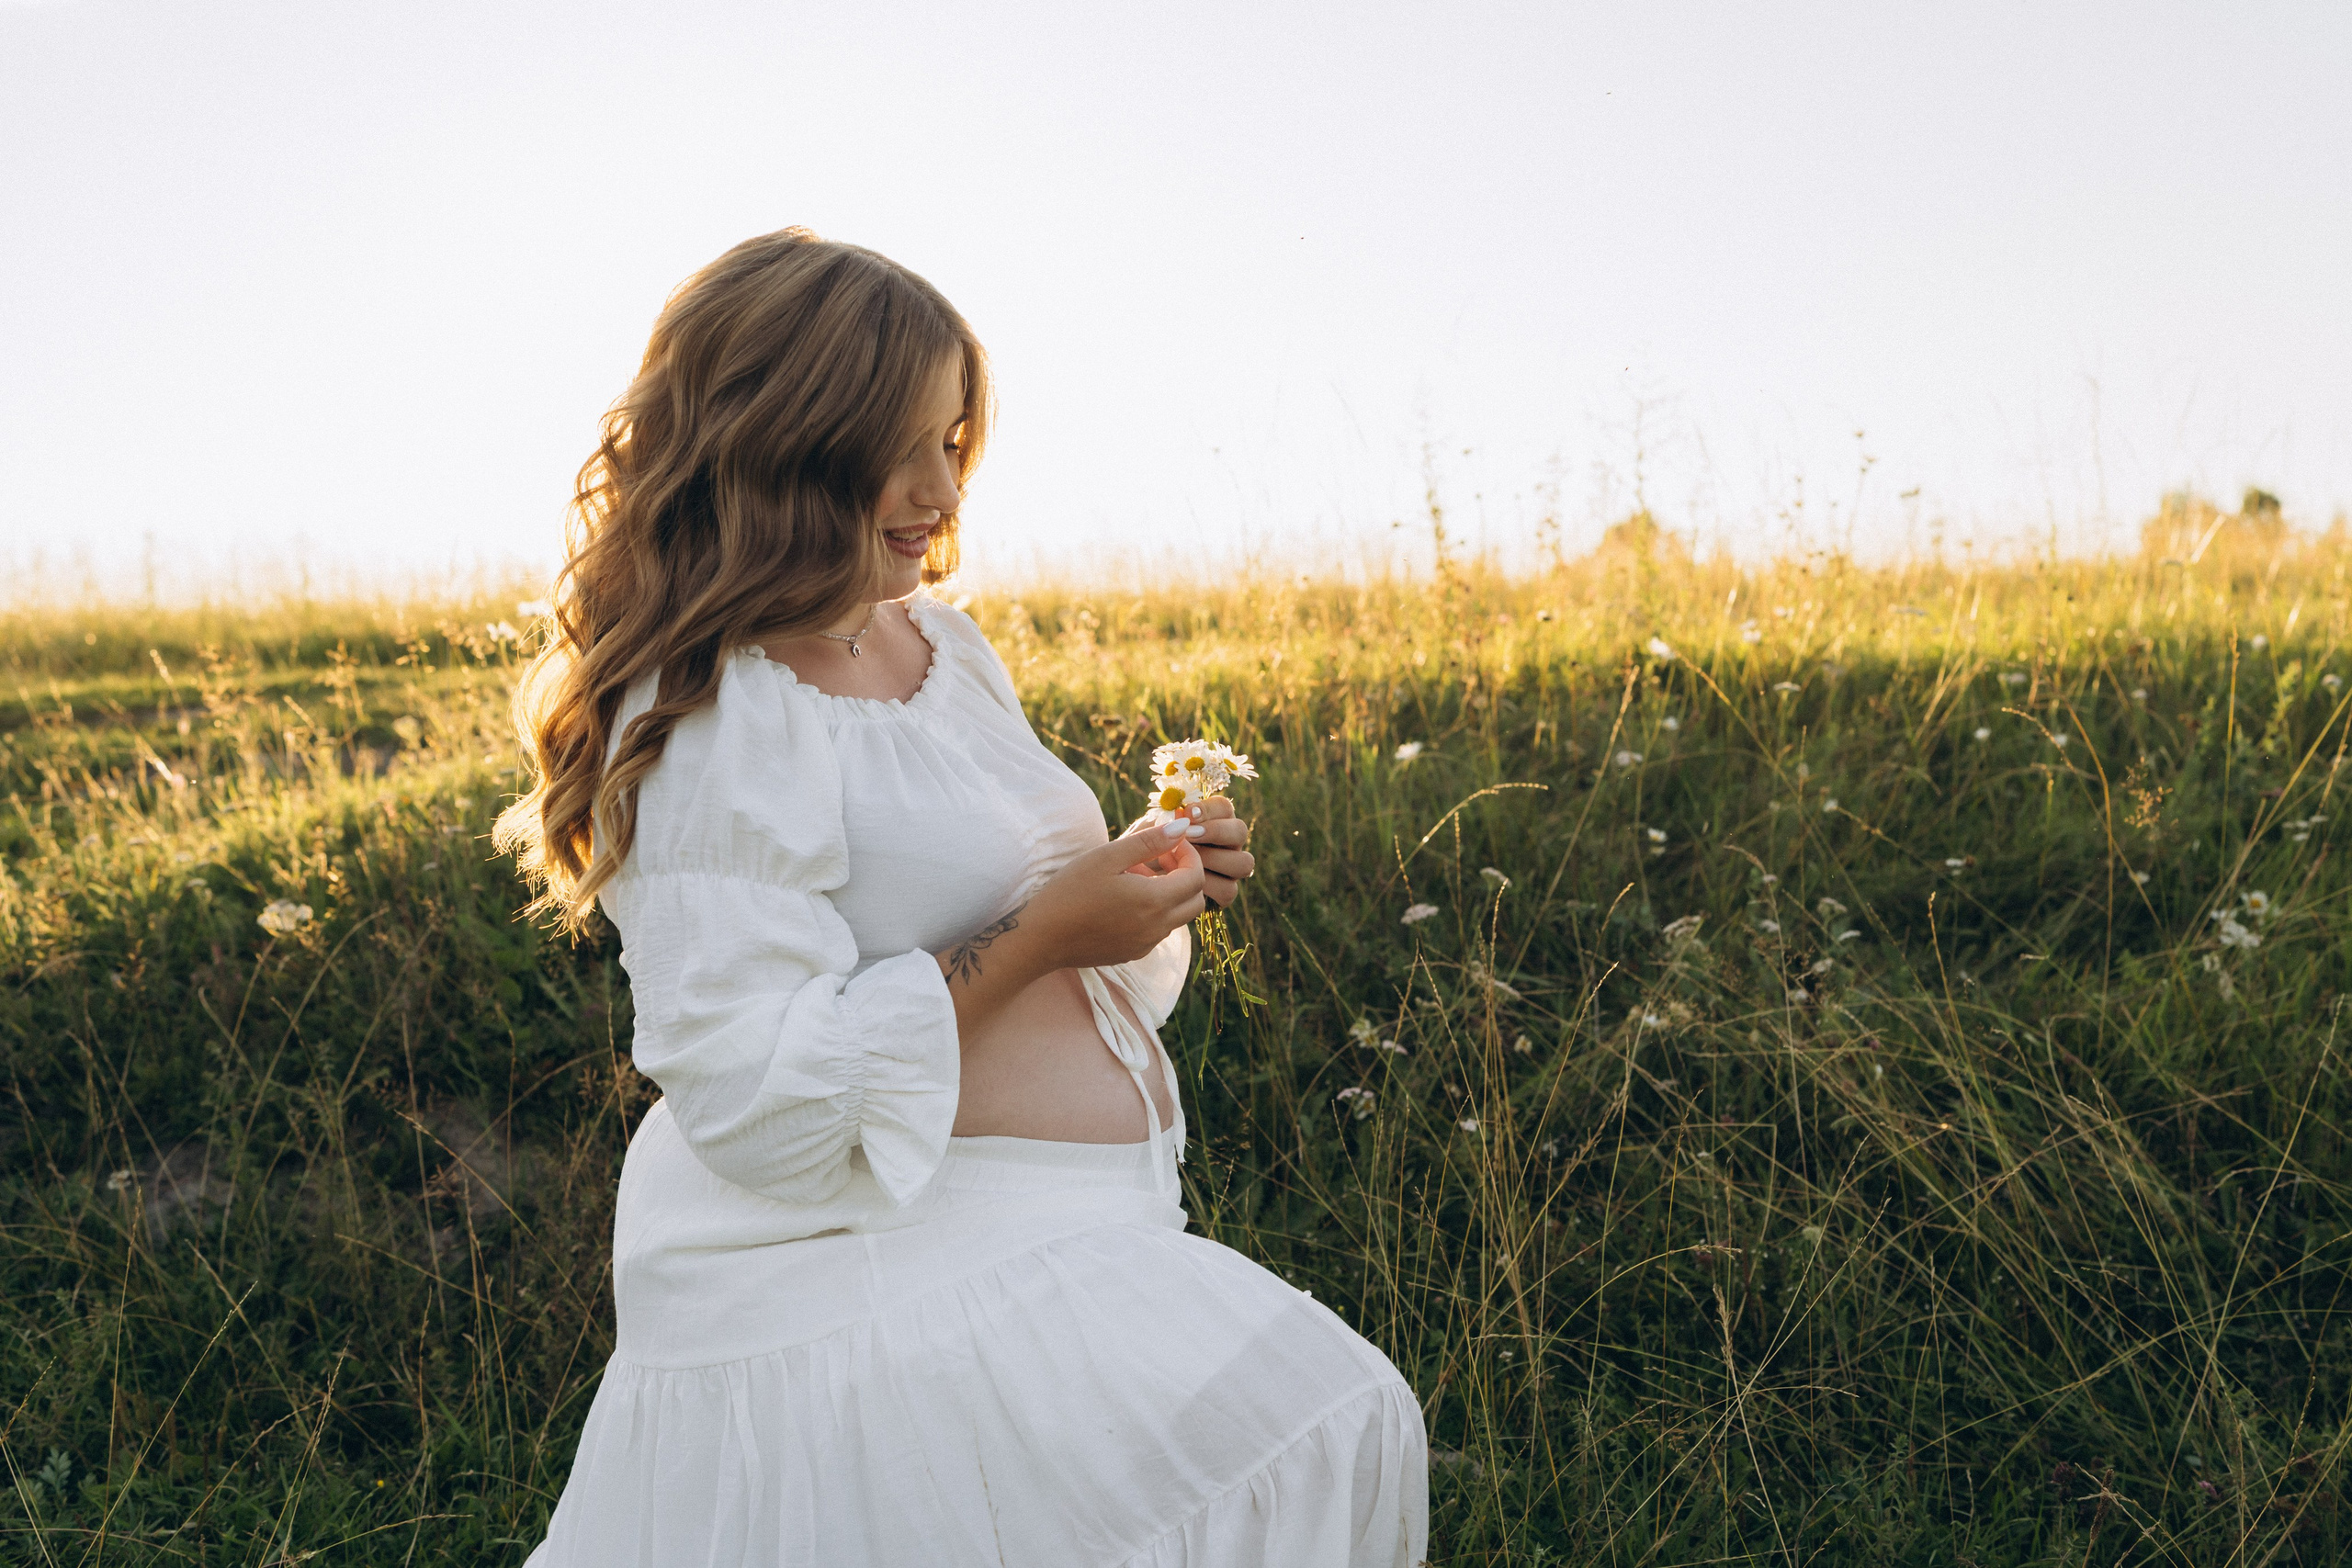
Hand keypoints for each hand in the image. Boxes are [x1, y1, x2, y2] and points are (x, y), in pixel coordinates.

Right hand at [934, 821, 1206, 1042]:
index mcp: (1154, 902)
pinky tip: (1123, 898)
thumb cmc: (1070, 892)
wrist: (1041, 938)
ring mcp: (1146, 944)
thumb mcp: (1107, 857)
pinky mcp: (1133, 953)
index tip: (1169, 841)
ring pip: (1177, 916)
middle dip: (1185, 875)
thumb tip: (1181, 829)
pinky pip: (1157, 930)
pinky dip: (1153, 911)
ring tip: (1133, 875)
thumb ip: (1148, 842)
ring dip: (1167, 893)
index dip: (1189, 855)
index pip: (1196, 878)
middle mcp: (1157, 928)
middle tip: (1158, 858)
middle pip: (1195, 901)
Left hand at [1129, 799, 1254, 909]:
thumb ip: (1162, 823)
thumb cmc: (1139, 852)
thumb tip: (1180, 819)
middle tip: (1189, 836)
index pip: (1224, 807)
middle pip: (1239, 831)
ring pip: (1242, 863)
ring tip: (1184, 861)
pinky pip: (1228, 891)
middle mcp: (1225, 842)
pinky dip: (1208, 886)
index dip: (1209, 809)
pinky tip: (1184, 884)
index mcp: (1210, 820)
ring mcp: (1227, 869)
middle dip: (1215, 832)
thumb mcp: (1144, 834)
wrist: (1130, 882)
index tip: (1186, 812)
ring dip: (1214, 859)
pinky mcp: (1222, 893)